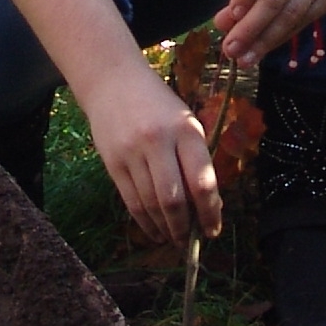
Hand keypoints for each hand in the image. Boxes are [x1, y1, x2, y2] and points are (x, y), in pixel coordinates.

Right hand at [77, 66, 221, 244]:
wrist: (113, 82)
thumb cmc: (158, 105)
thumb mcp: (185, 122)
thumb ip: (196, 160)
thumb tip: (208, 206)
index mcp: (186, 130)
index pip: (202, 181)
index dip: (210, 212)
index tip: (213, 230)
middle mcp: (159, 141)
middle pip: (174, 199)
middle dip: (185, 228)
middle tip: (192, 242)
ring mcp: (132, 153)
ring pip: (151, 204)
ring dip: (166, 228)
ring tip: (175, 239)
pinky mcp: (112, 163)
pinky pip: (131, 202)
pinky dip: (145, 222)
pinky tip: (155, 231)